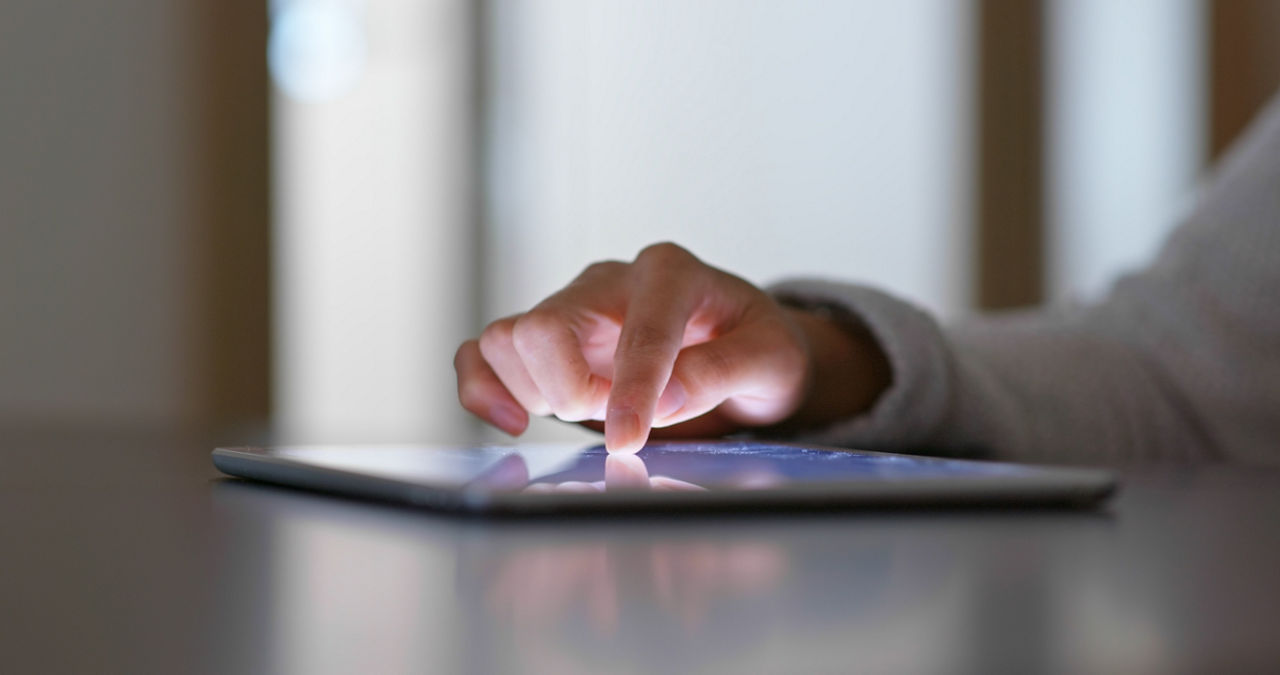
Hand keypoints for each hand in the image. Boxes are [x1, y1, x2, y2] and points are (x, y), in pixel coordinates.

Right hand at [454, 242, 889, 451]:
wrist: (743, 352)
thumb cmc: (757, 348)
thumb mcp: (771, 361)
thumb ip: (723, 373)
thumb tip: (665, 398)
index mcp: (672, 272)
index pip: (640, 326)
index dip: (633, 389)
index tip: (628, 440)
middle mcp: (612, 281)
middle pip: (546, 325)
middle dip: (572, 389)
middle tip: (616, 422)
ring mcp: (572, 307)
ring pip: (506, 339)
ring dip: (538, 392)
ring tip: (590, 411)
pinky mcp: (546, 341)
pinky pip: (484, 353)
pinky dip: (483, 389)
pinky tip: (513, 421)